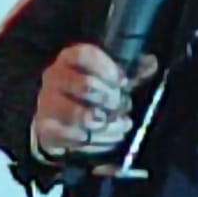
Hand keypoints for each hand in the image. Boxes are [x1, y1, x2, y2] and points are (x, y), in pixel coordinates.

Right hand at [35, 44, 154, 156]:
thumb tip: (151, 62)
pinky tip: (110, 138)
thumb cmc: (88, 94)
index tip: (124, 82)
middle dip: (111, 99)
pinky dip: (97, 141)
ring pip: (83, 116)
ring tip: (121, 125)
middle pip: (86, 86)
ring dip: (108, 124)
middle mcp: (53, 77)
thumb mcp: (109, 78)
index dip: (108, 68)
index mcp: (69, 59)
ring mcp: (47, 104)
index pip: (84, 54)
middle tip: (122, 106)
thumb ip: (132, 70)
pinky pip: (76, 138)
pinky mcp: (46, 129)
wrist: (57, 118)